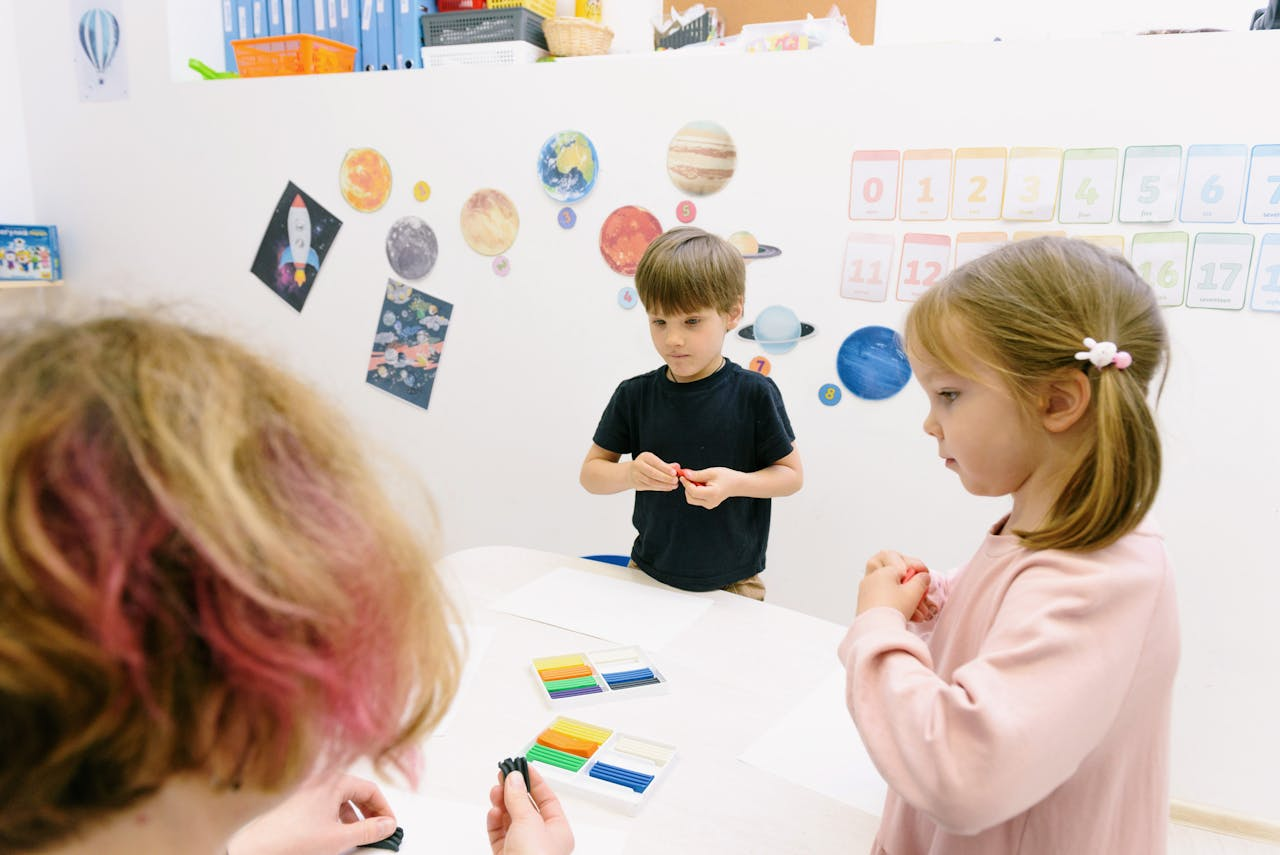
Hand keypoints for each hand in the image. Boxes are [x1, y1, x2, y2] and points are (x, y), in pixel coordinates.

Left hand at [227, 773, 396, 854]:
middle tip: (378, 832)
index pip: (371, 789)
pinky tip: (337, 836)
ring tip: (357, 837)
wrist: (256, 848)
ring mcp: (310, 791)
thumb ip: (369, 831)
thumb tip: (387, 826)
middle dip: (370, 813)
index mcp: (335, 781)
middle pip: (358, 793)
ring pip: (343, 801)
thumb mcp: (339, 837)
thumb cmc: (292, 838)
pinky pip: (329, 807)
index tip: (389, 826)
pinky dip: (339, 820)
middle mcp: (323, 781)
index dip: (384, 809)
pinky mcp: (301, 804)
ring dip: (355, 818)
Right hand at [486, 765, 573, 854]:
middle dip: (514, 791)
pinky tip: (493, 812)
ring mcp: (523, 847)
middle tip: (503, 776)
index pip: (547, 800)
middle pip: (527, 808)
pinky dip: (495, 821)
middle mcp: (542, 839)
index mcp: (558, 831)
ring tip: (495, 791)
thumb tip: (514, 778)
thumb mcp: (528, 821)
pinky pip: (499, 833)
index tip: (523, 767)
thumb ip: (519, 798)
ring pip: (510, 820)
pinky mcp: (506, 854)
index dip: (535, 782)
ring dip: (502, 804)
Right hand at [628, 451, 679, 491]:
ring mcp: (637, 475)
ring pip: (652, 482)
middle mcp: (639, 465)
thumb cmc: (647, 465)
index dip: (665, 468)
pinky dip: (661, 488)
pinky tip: (668, 487)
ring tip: (674, 485)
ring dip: (664, 485)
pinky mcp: (638, 484)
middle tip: (675, 480)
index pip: (656, 463)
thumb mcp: (656, 461)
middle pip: (653, 473)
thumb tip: (677, 467)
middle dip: (666, 478)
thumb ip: (667, 465)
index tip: (675, 473)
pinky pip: (650, 487)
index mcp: (645, 457)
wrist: (631, 472)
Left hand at [679, 467, 733, 509]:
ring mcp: (709, 505)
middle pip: (690, 497)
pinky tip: (701, 485)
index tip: (682, 475)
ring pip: (691, 499)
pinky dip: (694, 492)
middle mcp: (710, 503)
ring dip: (690, 489)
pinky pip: (695, 499)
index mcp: (712, 494)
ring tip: (699, 480)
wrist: (736, 485)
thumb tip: (684, 474)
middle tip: (691, 476)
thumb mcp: (711, 472)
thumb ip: (697, 474)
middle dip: (688, 486)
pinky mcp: (708, 505)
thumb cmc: (725, 477)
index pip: (693, 491)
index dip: (686, 483)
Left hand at [856, 550, 936, 621]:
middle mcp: (872, 579)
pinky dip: (898, 605)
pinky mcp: (867, 605)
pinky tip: (911, 616)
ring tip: (920, 612)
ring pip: (890, 588)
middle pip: (891, 571)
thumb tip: (923, 576)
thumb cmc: (893, 610)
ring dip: (907, 598)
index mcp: (882, 571)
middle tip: (917, 586)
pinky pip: (885, 599)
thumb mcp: (913, 593)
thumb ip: (921, 581)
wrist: (876, 633)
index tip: (926, 575)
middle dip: (907, 579)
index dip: (916, 566)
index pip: (901, 561)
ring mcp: (867, 592)